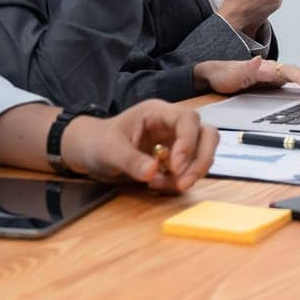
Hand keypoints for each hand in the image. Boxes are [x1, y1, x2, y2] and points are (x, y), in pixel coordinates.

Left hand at [59, 99, 219, 192]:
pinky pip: (190, 170)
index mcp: (158, 113)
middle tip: (182, 183)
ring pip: (204, 154)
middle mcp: (173, 125)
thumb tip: (153, 171)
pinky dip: (179, 182)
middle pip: (207, 135)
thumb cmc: (99, 142)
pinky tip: (157, 185)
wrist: (92, 153)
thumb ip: (130, 160)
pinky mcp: (176, 160)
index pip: (188, 120)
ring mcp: (177, 142)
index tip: (175, 167)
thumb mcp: (109, 150)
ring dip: (191, 174)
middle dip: (200, 160)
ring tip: (159, 185)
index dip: (188, 142)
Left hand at [194, 57, 299, 95]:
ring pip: (297, 76)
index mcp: (265, 67)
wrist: (213, 74)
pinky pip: (292, 81)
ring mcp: (273, 74)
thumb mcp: (232, 74)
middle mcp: (272, 68)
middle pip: (298, 72)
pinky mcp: (272, 80)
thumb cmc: (222, 75)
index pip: (288, 72)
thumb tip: (258, 59)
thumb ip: (247, 68)